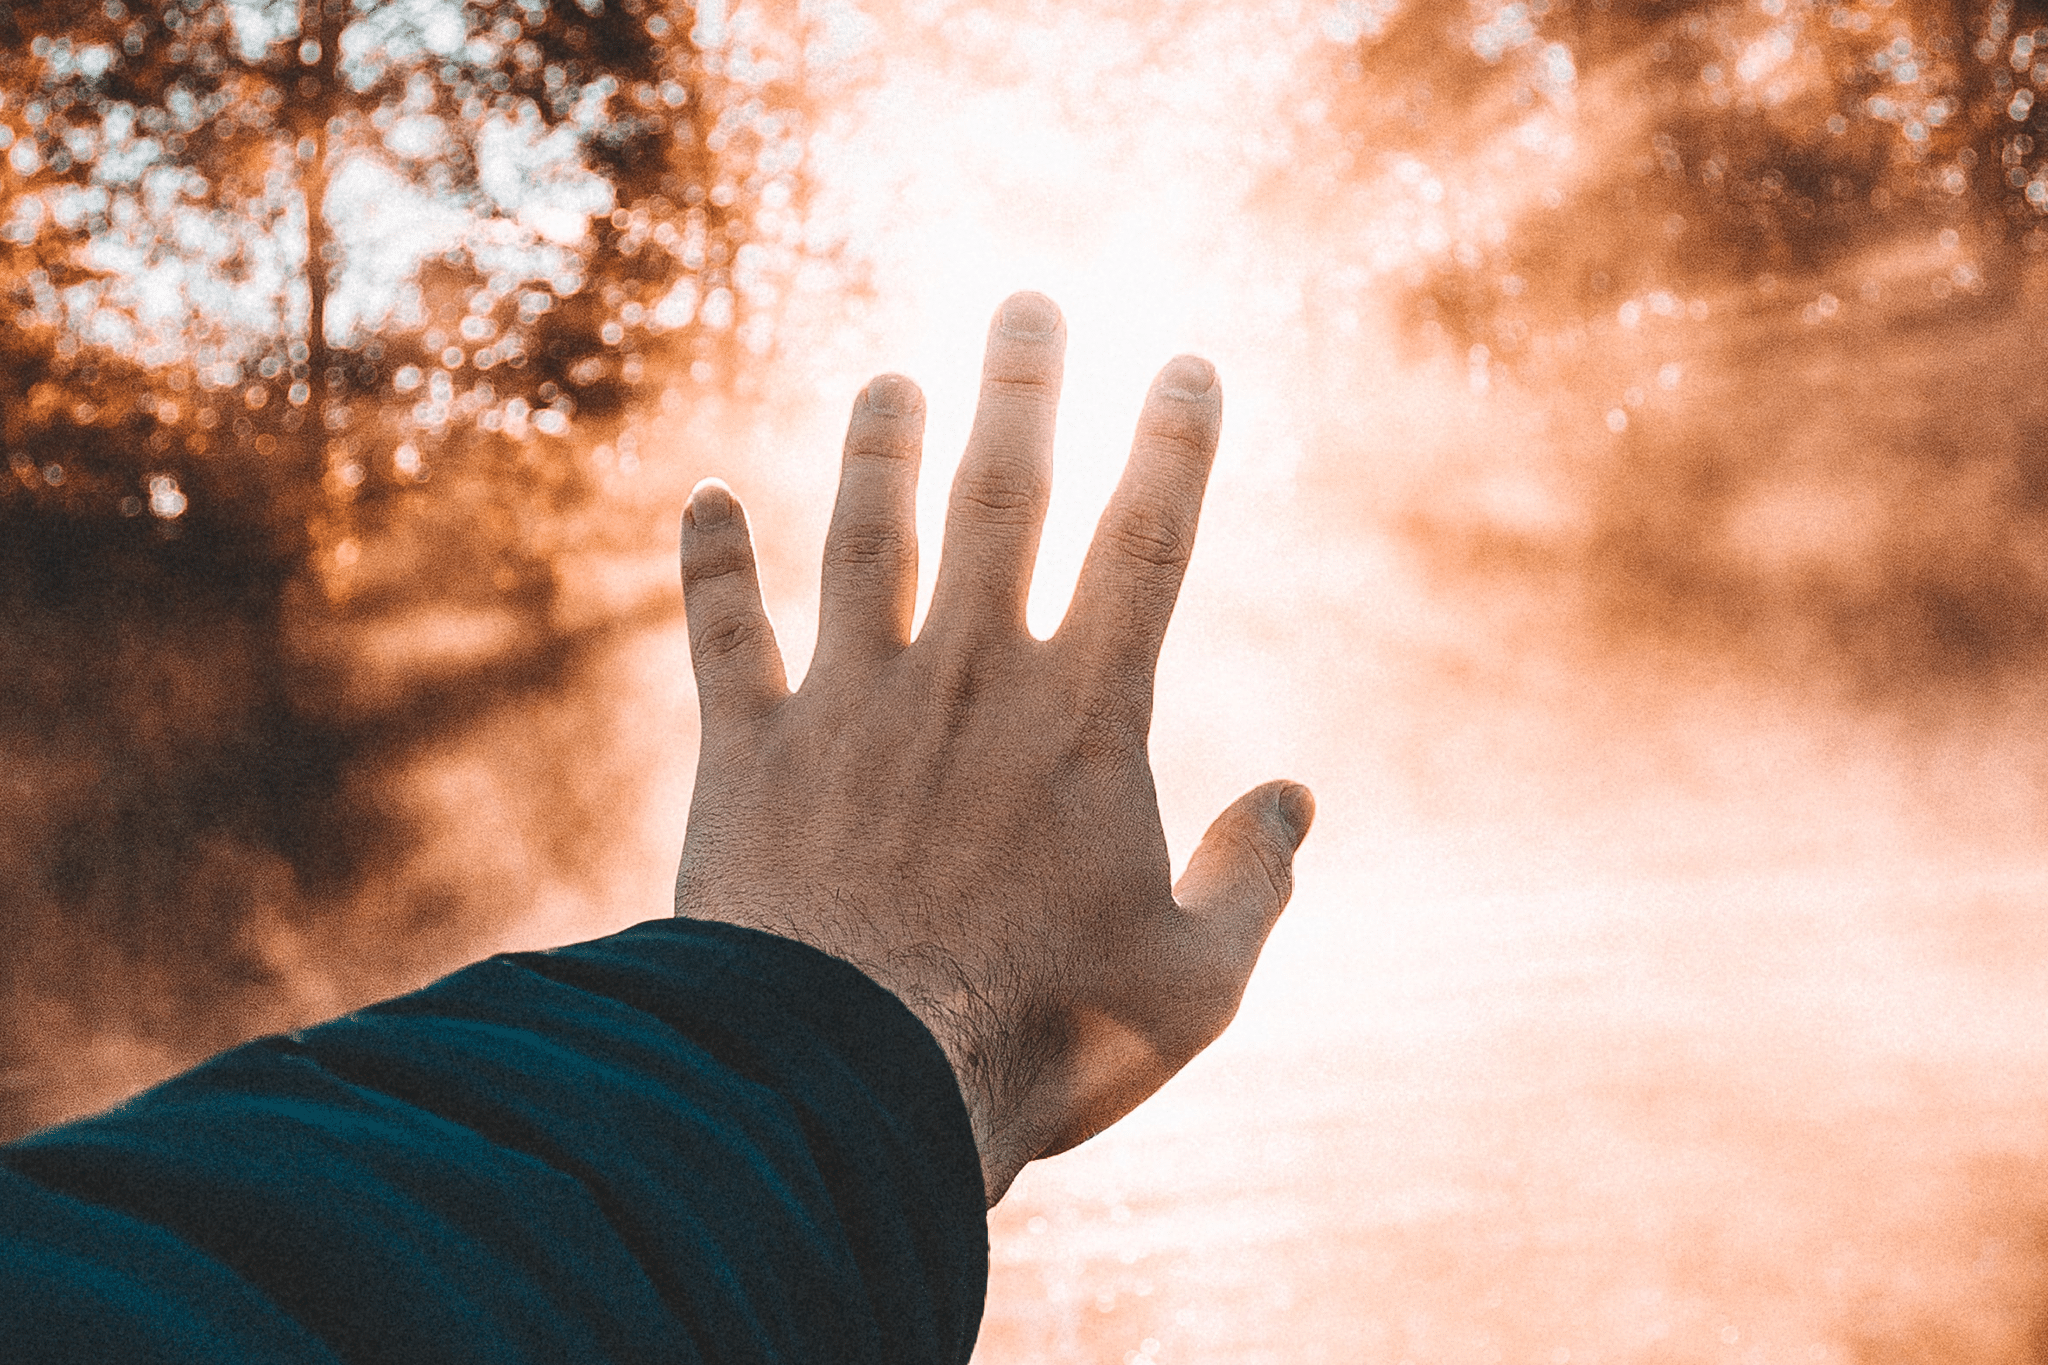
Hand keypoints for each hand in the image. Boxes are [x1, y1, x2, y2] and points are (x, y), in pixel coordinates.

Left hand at [673, 291, 1313, 1204]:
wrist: (848, 1084)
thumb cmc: (1040, 1038)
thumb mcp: (1196, 985)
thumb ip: (1256, 882)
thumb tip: (1298, 800)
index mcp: (1085, 722)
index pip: (1145, 548)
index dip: (1172, 448)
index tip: (1184, 362)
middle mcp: (966, 681)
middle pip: (999, 501)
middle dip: (1019, 393)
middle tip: (1024, 303)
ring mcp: (850, 706)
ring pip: (865, 541)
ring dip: (876, 452)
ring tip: (890, 379)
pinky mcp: (748, 752)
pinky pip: (725, 635)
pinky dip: (713, 565)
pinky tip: (703, 500)